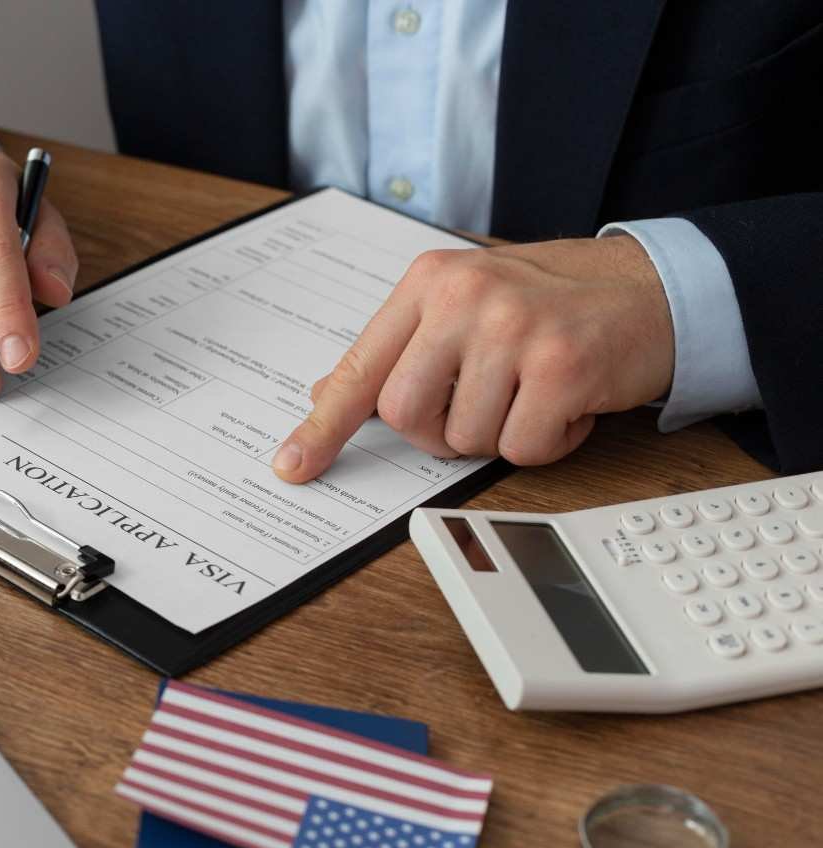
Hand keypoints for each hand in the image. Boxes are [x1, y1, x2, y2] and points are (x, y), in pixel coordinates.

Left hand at [271, 235, 674, 481]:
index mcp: (429, 282)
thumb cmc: (554, 303)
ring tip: (535, 392)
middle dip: (438, 433)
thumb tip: (329, 393)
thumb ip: (401, 349)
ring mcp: (513, 328)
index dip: (324, 426)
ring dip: (500, 435)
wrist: (654, 286)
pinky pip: (522, 447)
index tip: (293, 466)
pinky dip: (547, 442)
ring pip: (463, 438)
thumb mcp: (465, 306)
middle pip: (404, 413)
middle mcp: (464, 297)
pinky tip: (568, 402)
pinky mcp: (561, 365)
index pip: (360, 367)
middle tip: (483, 407)